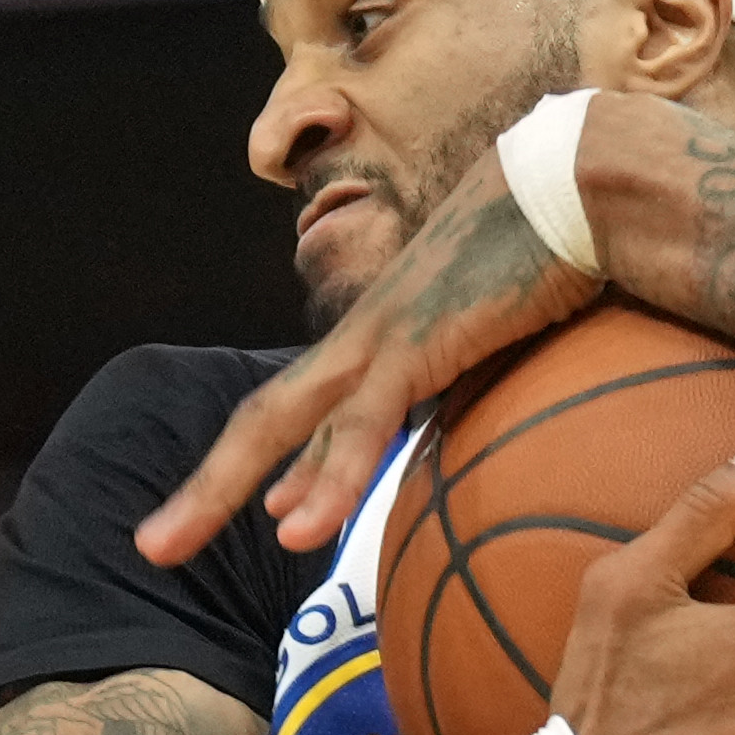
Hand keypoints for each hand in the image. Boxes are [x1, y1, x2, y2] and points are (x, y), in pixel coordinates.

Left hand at [136, 154, 600, 564]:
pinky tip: (299, 531)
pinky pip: (362, 425)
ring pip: (282, 422)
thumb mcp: (506, 336)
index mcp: (384, 337)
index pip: (310, 414)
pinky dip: (328, 479)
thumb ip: (476, 383)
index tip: (264, 514)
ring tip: (169, 548)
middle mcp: (366, 336)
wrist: (581, 186)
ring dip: (219, 488)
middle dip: (206, 486)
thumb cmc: (559, 254)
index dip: (278, 468)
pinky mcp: (418, 341)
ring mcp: (382, 335)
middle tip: (153, 547)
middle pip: (265, 418)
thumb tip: (485, 436)